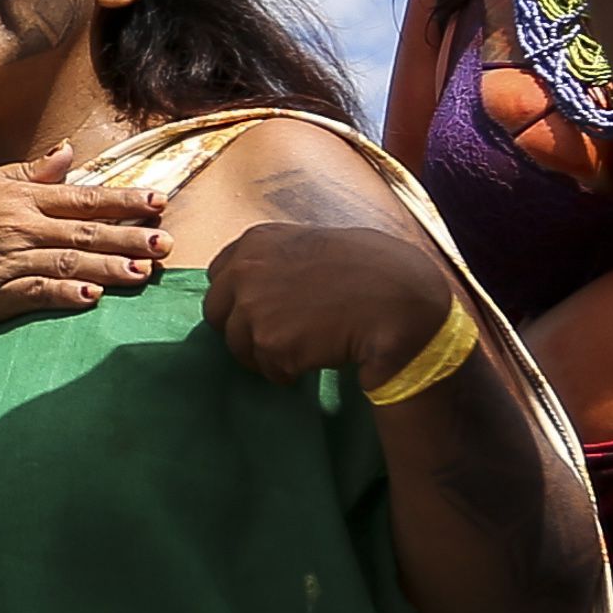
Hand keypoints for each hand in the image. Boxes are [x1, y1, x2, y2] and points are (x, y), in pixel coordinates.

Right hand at [0, 151, 166, 329]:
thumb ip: (32, 172)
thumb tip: (69, 151)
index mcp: (22, 199)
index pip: (82, 198)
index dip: (123, 201)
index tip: (159, 203)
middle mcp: (20, 227)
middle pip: (84, 232)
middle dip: (129, 237)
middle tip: (166, 243)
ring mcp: (10, 261)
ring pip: (68, 263)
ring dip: (108, 268)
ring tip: (143, 273)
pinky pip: (36, 293)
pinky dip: (64, 294)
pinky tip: (90, 297)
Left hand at [203, 223, 465, 393]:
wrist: (397, 298)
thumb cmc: (369, 267)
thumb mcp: (312, 243)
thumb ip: (277, 258)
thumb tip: (256, 284)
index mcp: (255, 241)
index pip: (218, 277)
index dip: (239, 298)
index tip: (262, 309)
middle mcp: (245, 271)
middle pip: (216, 315)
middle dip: (241, 329)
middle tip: (276, 336)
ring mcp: (254, 308)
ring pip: (239, 349)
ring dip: (266, 354)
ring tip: (304, 346)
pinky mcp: (270, 344)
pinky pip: (268, 370)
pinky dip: (288, 372)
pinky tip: (316, 356)